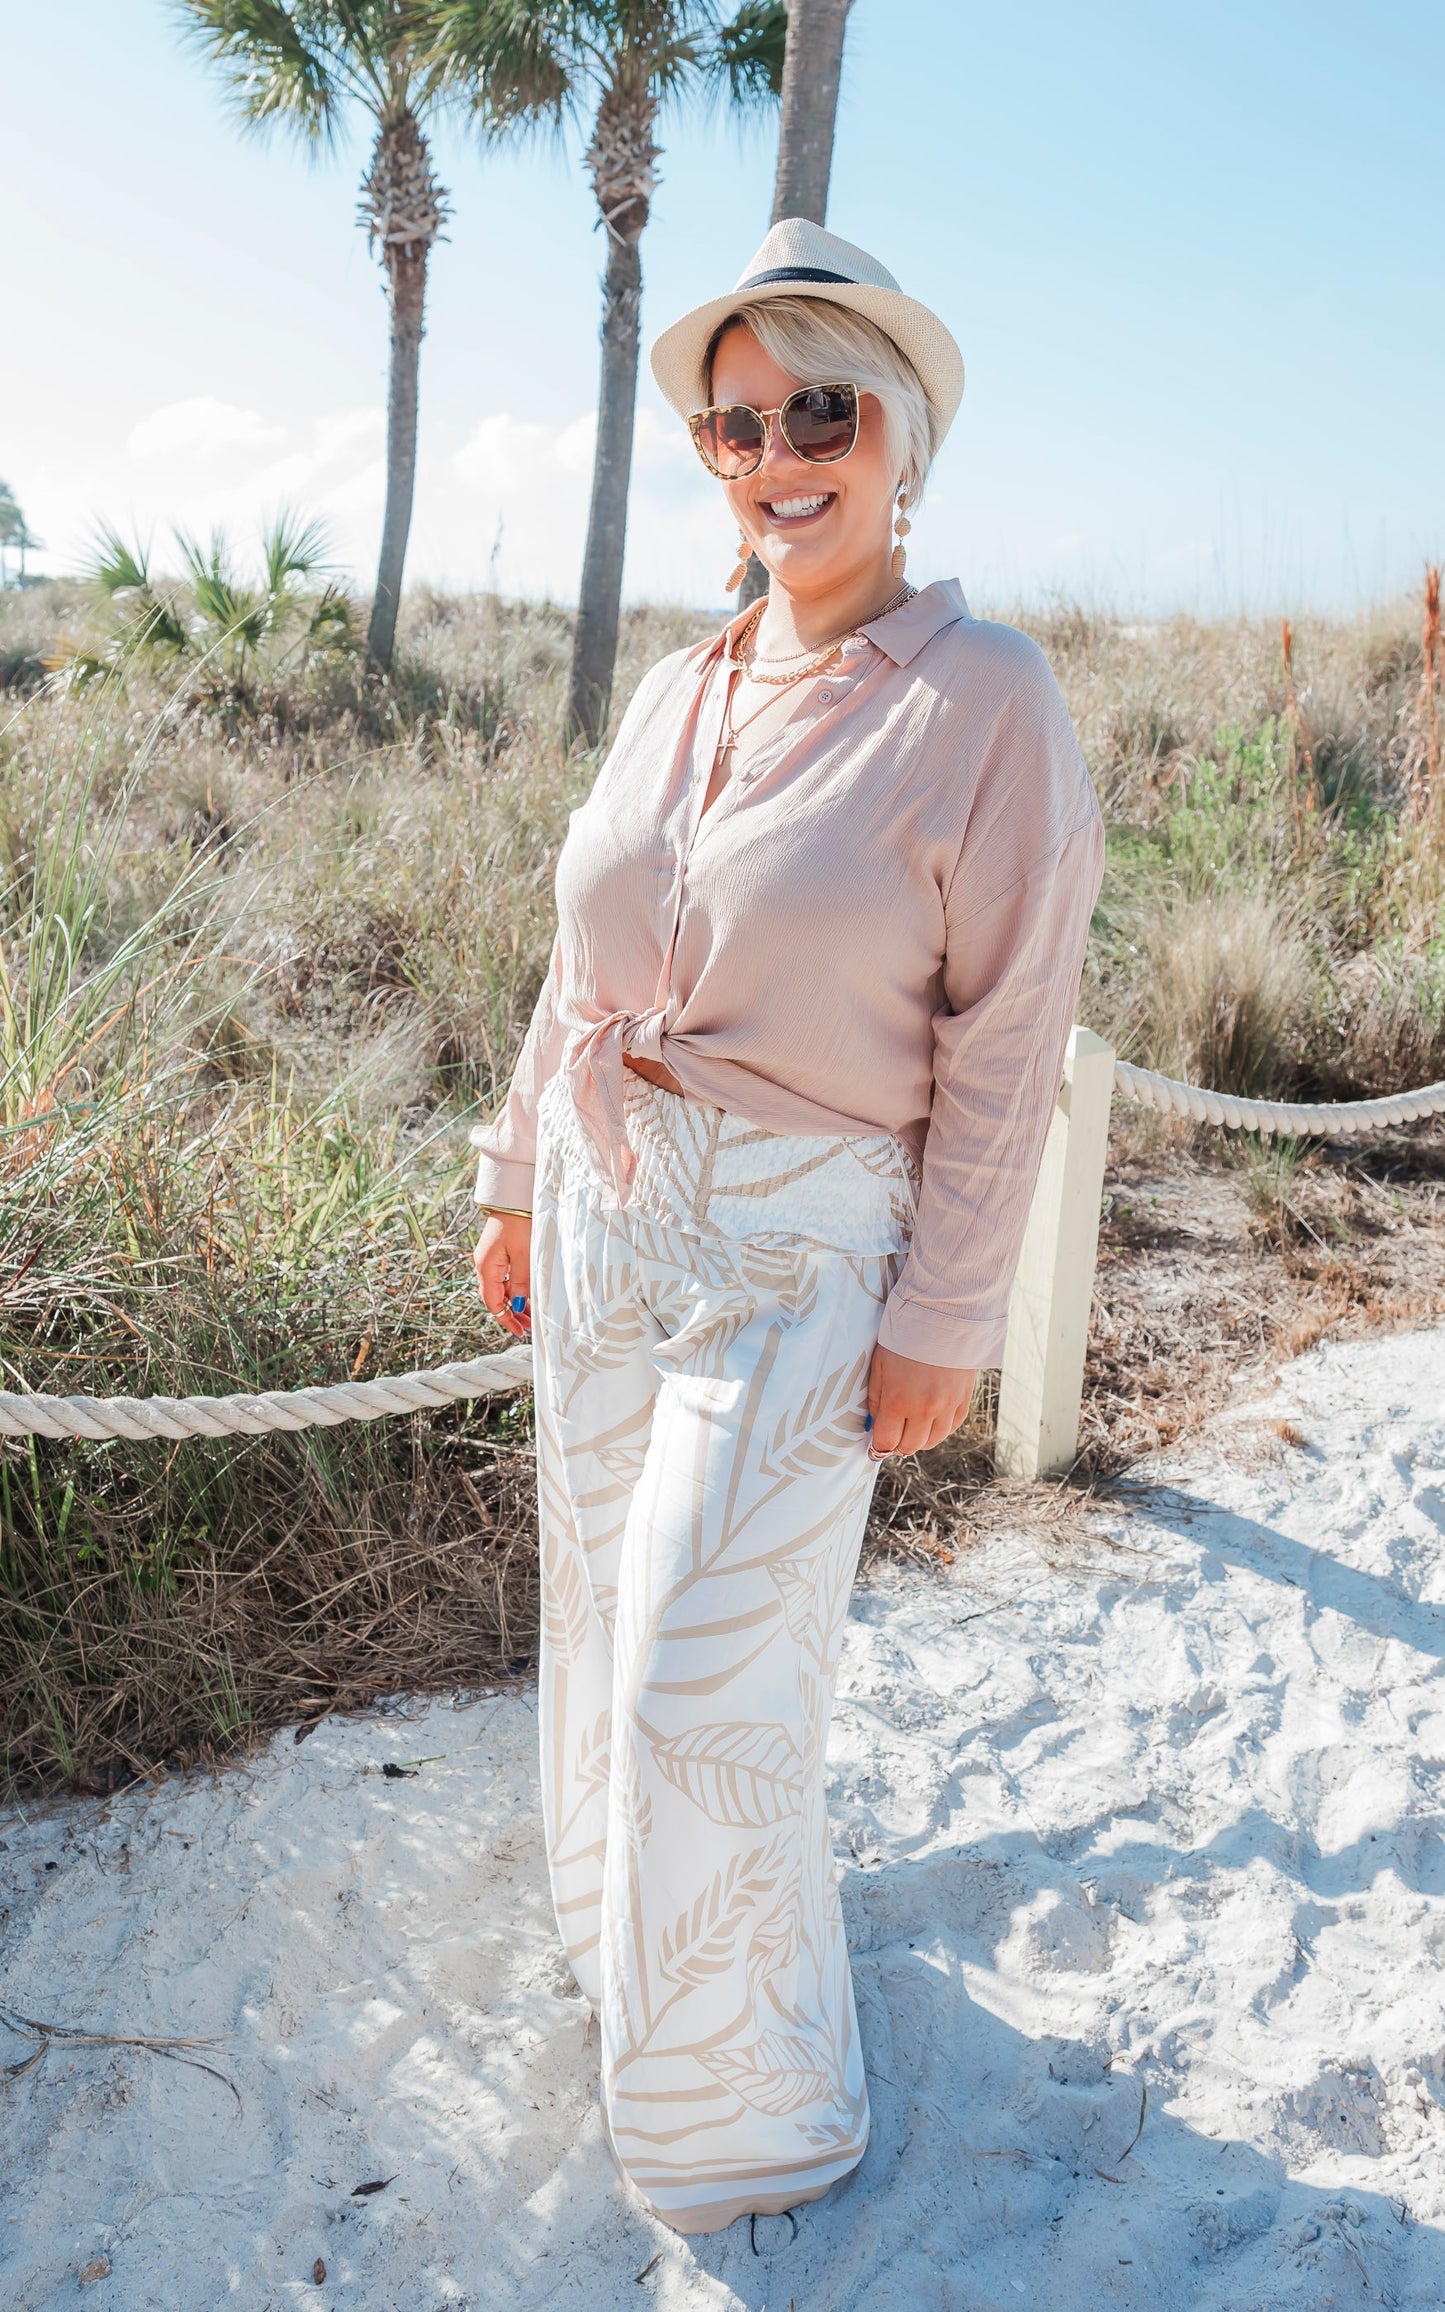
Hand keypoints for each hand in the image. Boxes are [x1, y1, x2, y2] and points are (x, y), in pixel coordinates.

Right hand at [473, 1212, 532, 1340]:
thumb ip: (521, 1283)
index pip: (492, 1302)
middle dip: (511, 1314)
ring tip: (530, 1316)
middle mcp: (484, 1265)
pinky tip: (525, 1297)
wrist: (515, 1197)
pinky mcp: (498, 1253)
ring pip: (500, 1289)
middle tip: (529, 1327)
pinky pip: (503, 1278)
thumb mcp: (524, 1256)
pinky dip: (513, 1290)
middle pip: (494, 1297)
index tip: (520, 1331)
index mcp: (486, 1267)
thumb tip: (516, 1305)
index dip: (505, 1319)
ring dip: (513, 1303)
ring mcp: (490, 1259)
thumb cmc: (521, 1223)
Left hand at [866, 1344, 974, 1457]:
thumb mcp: (879, 1367)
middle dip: (898, 1444)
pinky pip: (951, 1427)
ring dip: (919, 1439)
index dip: (879, 1446)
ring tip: (912, 1426)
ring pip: (932, 1442)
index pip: (886, 1443)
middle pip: (909, 1447)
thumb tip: (875, 1425)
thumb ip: (876, 1400)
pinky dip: (939, 1428)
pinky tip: (931, 1418)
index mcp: (898, 1401)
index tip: (877, 1444)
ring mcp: (947, 1406)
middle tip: (894, 1434)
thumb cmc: (903, 1338)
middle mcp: (924, 1410)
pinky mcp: (963, 1400)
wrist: (940, 1317)